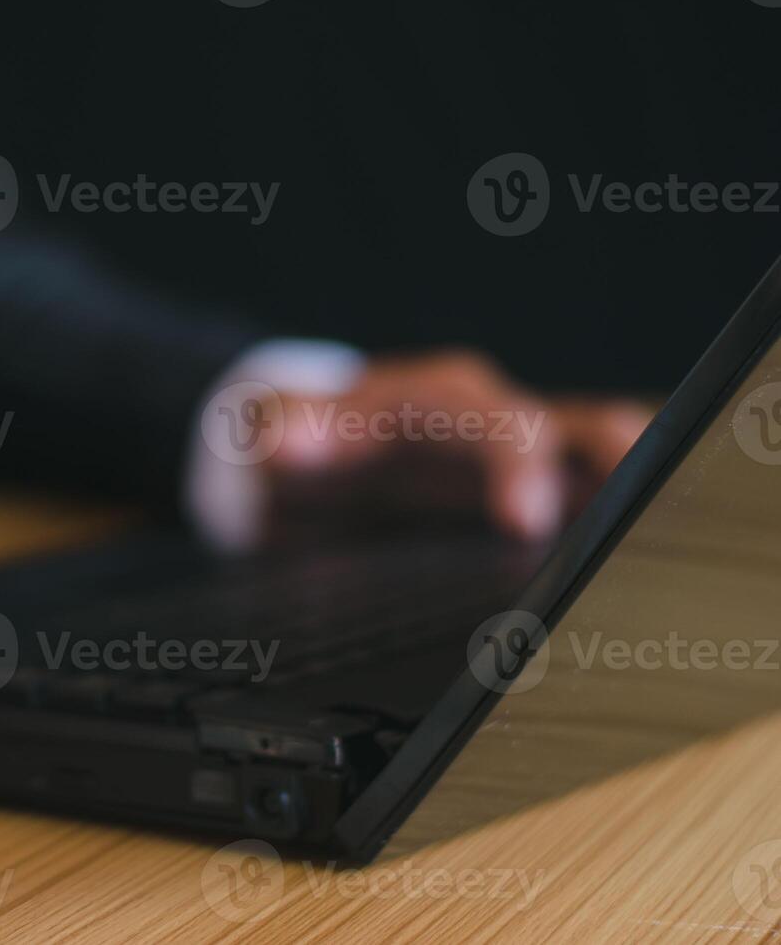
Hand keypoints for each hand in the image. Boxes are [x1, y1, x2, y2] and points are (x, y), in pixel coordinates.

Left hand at [211, 350, 650, 542]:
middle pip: (577, 424)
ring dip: (638, 484)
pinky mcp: (529, 490)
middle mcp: (491, 419)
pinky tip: (657, 544)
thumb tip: (284, 443)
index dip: (515, 464)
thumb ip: (281, 436)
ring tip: (675, 532)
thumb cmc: (297, 442)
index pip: (492, 421)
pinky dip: (629, 508)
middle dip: (616, 462)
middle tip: (643, 516)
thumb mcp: (271, 438)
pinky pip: (595, 489)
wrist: (296, 454)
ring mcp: (518, 455)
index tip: (525, 518)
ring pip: (603, 453)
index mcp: (435, 400)